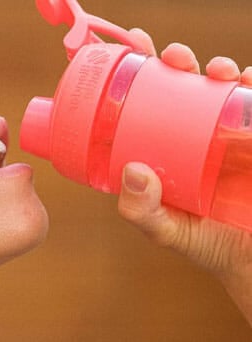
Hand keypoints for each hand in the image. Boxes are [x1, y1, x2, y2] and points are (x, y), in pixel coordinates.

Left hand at [119, 29, 251, 325]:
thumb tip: (133, 172)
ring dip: (217, 68)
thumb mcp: (165, 229)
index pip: (149, 105)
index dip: (142, 75)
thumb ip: (143, 211)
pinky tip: (247, 81)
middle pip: (182, 88)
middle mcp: (192, 137)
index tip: (135, 50)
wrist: (248, 259)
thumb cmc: (204, 243)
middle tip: (174, 58)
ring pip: (219, 89)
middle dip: (178, 62)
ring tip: (216, 71)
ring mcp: (225, 136)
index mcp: (165, 151)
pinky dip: (251, 87)